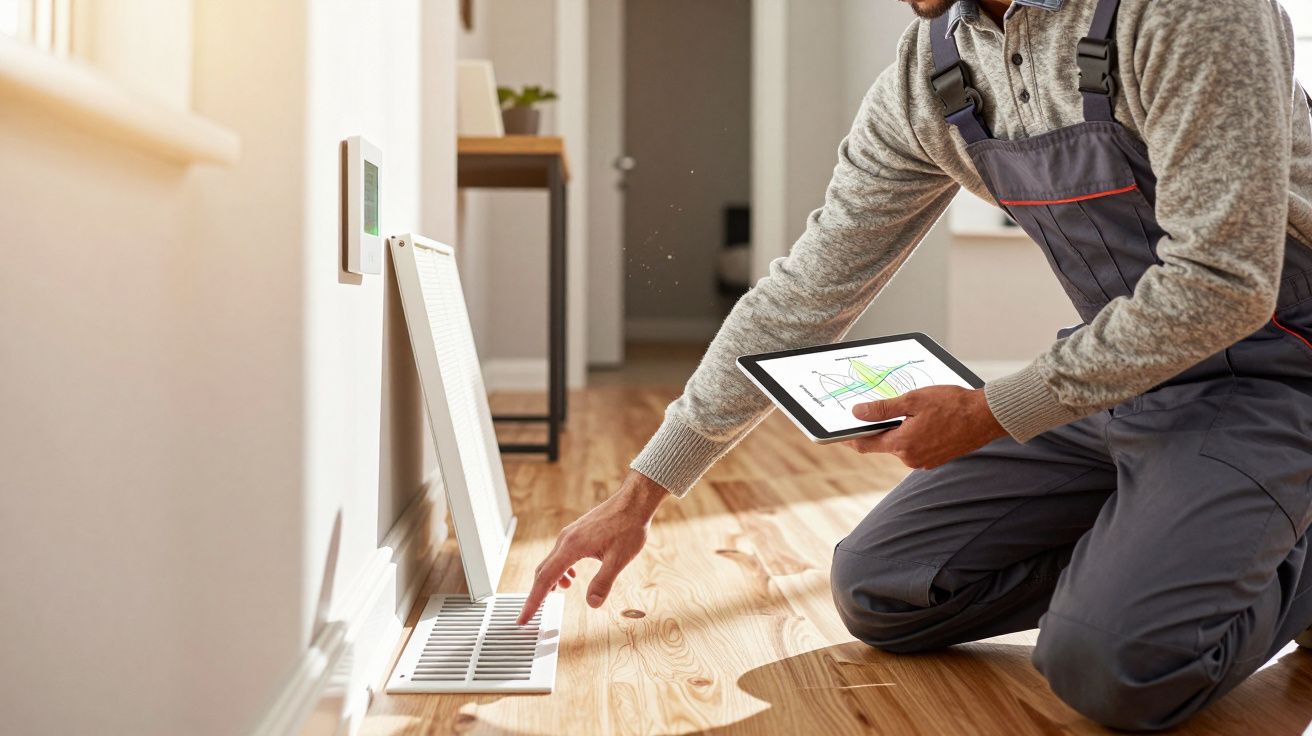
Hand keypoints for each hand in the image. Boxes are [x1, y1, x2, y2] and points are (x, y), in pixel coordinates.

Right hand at [517, 470, 668, 624]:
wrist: (633, 502)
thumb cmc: (628, 527)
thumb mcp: (619, 559)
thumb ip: (603, 582)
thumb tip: (592, 603)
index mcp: (571, 547)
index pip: (545, 579)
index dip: (533, 601)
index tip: (523, 618)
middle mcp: (565, 540)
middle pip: (542, 571)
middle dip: (537, 594)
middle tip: (533, 613)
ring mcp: (569, 535)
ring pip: (551, 562)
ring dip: (551, 580)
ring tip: (561, 591)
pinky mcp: (576, 533)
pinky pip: (559, 554)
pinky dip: (560, 569)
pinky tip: (572, 575)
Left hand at [843, 386, 1006, 468]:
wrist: (987, 417)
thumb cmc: (953, 405)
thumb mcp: (914, 400)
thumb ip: (883, 409)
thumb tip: (857, 413)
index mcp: (903, 444)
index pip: (865, 444)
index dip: (847, 439)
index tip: (835, 434)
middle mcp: (911, 458)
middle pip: (882, 443)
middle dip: (875, 429)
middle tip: (870, 411)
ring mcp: (924, 461)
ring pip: (900, 444)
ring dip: (897, 430)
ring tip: (905, 411)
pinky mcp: (936, 459)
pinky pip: (915, 446)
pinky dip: (912, 434)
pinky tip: (922, 419)